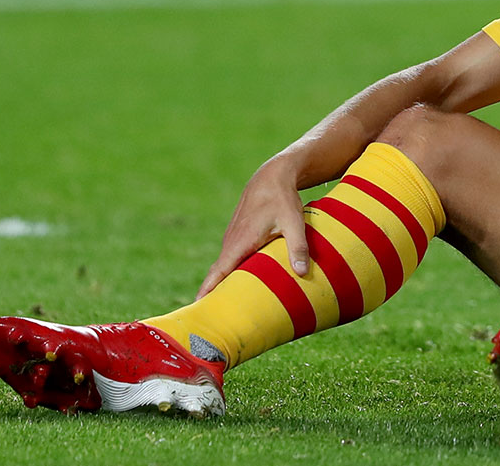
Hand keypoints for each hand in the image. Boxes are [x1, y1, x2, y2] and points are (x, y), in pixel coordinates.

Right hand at [196, 161, 308, 298]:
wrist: (272, 177)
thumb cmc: (282, 199)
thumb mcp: (294, 222)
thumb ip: (298, 247)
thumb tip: (302, 272)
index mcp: (240, 242)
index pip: (218, 272)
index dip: (207, 291)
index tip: (197, 310)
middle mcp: (231, 242)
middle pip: (218, 275)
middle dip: (212, 296)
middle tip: (209, 322)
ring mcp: (232, 239)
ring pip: (225, 268)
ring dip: (222, 286)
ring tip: (221, 311)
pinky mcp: (238, 237)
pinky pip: (231, 260)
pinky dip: (230, 273)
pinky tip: (237, 287)